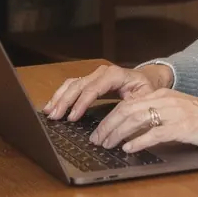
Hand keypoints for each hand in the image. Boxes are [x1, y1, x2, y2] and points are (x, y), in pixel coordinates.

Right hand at [44, 63, 172, 121]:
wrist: (148, 79)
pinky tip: (52, 105)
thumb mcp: (144, 99)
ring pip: (73, 83)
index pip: (94, 88)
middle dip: (65, 101)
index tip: (73, 118)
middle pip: (79, 85)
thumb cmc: (146, 90)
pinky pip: (72, 85)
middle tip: (55, 117)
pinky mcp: (90, 80)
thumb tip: (117, 124)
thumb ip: (130, 107)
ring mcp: (94, 75)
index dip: (82, 103)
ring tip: (49, 112)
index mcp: (115, 75)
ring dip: (59, 97)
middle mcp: (102, 72)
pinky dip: (61, 95)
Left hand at [89, 89, 197, 153]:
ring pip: (136, 119)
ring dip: (118, 133)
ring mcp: (174, 112)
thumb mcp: (179, 112)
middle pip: (127, 110)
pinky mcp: (183, 127)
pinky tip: (129, 149)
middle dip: (108, 125)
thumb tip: (134, 131)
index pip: (128, 103)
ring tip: (107, 145)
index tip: (99, 130)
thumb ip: (158, 116)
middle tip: (96, 139)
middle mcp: (165, 100)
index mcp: (163, 94)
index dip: (110, 117)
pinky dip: (138, 141)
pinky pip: (155, 133)